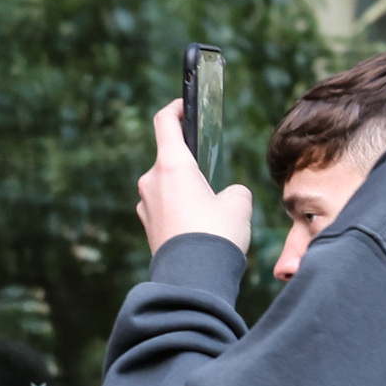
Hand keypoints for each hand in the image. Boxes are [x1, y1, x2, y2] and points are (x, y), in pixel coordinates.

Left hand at [137, 101, 255, 258]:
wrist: (194, 280)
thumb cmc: (216, 235)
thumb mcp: (239, 204)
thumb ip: (234, 191)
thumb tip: (226, 197)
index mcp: (171, 165)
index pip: (165, 122)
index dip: (176, 108)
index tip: (185, 106)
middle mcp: (151, 181)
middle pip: (170, 160)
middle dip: (192, 167)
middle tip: (214, 181)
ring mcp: (146, 206)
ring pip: (169, 188)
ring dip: (187, 192)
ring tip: (212, 214)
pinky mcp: (148, 227)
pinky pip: (166, 210)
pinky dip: (181, 213)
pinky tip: (201, 231)